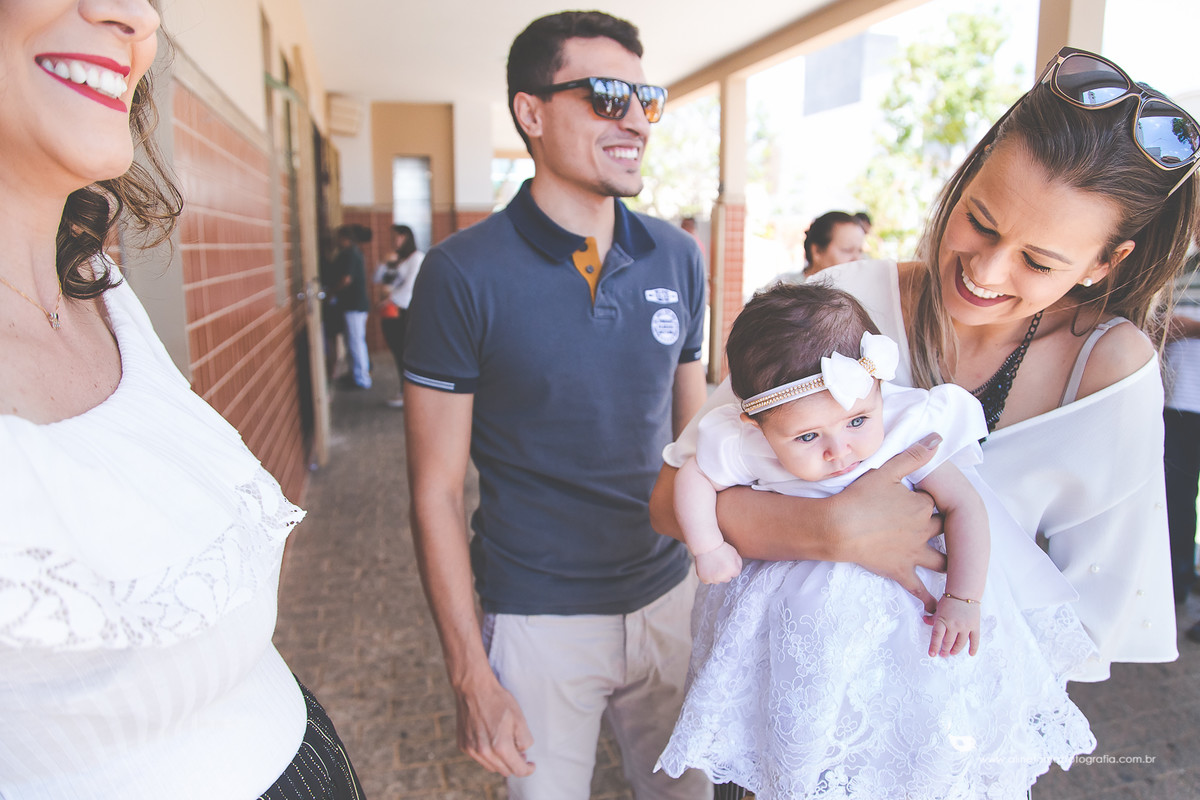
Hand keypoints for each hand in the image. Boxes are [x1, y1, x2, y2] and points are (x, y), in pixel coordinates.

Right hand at [454, 669, 535, 776]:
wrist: (473, 688)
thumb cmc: (498, 700)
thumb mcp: (519, 718)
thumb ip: (524, 740)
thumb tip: (523, 752)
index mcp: (500, 747)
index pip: (517, 770)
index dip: (527, 770)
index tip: (531, 765)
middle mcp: (484, 752)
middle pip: (504, 771)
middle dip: (515, 765)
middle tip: (521, 753)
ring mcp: (471, 750)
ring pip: (491, 767)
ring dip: (501, 762)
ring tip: (506, 747)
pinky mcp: (463, 745)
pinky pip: (479, 758)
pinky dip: (487, 755)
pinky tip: (491, 741)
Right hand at [694, 542, 742, 583]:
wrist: (706, 546)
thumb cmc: (720, 548)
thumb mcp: (734, 553)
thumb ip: (738, 563)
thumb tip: (737, 570)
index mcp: (733, 570)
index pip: (735, 574)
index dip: (732, 567)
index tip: (727, 562)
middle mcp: (724, 576)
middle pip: (727, 578)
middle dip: (725, 573)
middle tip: (720, 562)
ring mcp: (714, 579)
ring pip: (718, 580)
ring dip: (717, 575)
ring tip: (713, 564)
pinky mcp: (705, 579)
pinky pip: (708, 580)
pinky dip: (708, 576)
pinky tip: (707, 568)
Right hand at [837, 434, 945, 613]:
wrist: (839, 528)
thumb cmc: (860, 498)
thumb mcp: (887, 470)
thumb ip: (914, 456)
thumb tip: (938, 439)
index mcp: (923, 506)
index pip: (939, 502)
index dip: (938, 500)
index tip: (937, 498)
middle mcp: (924, 531)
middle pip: (946, 531)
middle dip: (952, 531)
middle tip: (957, 532)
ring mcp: (914, 553)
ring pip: (942, 561)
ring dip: (951, 564)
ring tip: (959, 570)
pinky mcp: (901, 571)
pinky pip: (920, 588)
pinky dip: (930, 599)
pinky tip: (937, 608)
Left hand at [927, 594, 980, 656]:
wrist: (964, 593)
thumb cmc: (949, 600)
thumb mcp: (938, 608)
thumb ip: (932, 617)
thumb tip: (924, 620)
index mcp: (942, 620)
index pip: (936, 637)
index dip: (934, 647)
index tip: (932, 654)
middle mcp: (953, 625)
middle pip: (948, 642)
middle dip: (944, 650)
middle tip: (943, 654)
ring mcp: (965, 627)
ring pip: (960, 643)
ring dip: (955, 650)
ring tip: (952, 653)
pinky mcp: (974, 626)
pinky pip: (974, 640)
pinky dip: (973, 648)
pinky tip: (971, 654)